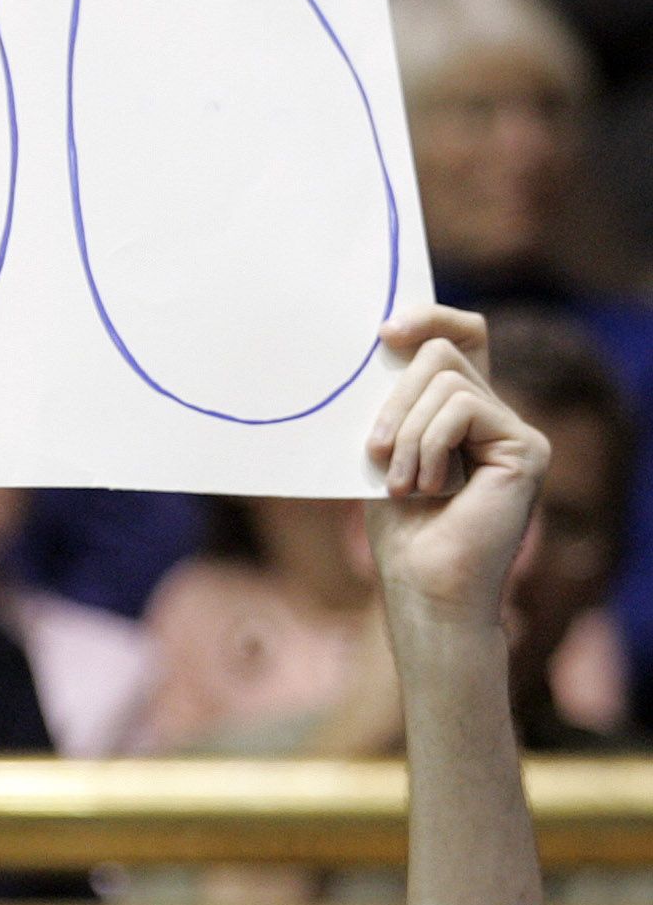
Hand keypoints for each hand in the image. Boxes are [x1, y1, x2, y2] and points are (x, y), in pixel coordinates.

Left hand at [364, 308, 547, 640]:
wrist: (426, 587)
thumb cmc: (401, 531)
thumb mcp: (386, 453)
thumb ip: (394, 404)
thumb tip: (383, 344)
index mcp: (463, 414)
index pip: (461, 336)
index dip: (429, 318)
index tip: (384, 332)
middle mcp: (496, 415)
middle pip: (443, 351)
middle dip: (395, 397)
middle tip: (377, 452)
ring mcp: (516, 430)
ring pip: (447, 380)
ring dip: (407, 433)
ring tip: (405, 485)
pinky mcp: (526, 446)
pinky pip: (463, 407)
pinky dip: (429, 444)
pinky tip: (430, 488)